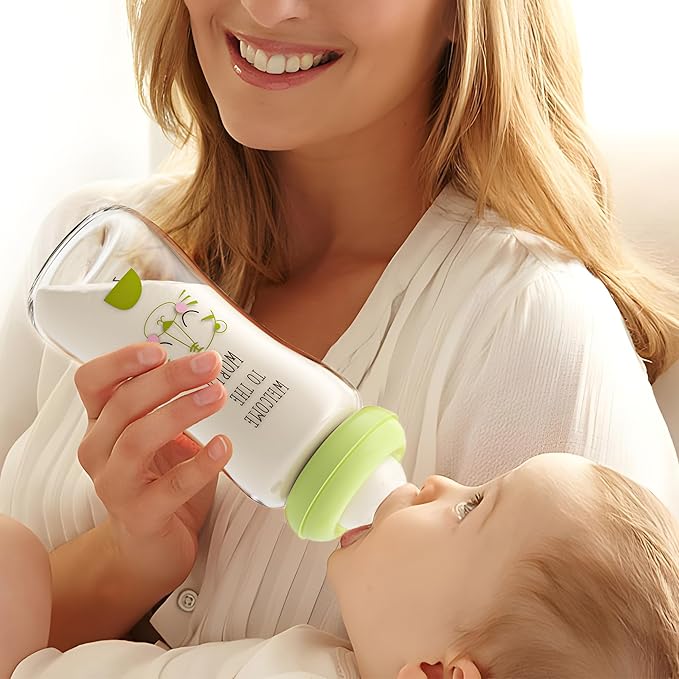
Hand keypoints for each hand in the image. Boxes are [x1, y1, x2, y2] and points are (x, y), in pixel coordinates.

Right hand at [73, 342, 230, 595]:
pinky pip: (172, 486)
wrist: (150, 548)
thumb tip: (207, 365)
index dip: (121, 361)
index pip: (92, 381)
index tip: (160, 350)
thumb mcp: (160, 435)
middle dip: (170, 378)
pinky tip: (224, 446)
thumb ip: (169, 403)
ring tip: (217, 395)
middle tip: (210, 364)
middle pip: (125, 403)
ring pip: (138, 439)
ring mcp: (114, 485)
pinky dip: (201, 463)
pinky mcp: (140, 515)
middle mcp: (98, 450)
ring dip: (181, 412)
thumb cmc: (160, 480)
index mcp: (102, 423)